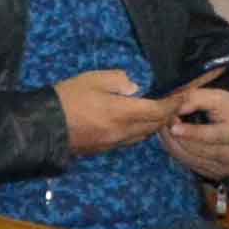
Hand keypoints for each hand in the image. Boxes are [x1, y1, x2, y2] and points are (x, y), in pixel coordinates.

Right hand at [55, 66, 176, 155]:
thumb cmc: (68, 98)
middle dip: (168, 114)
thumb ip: (119, 80)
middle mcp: (123, 132)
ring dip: (154, 124)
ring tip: (158, 112)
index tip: (184, 94)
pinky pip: (130, 141)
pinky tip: (136, 123)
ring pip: (144, 135)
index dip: (174, 103)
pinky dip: (140, 131)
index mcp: (122, 112)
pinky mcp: (104, 149)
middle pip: (154, 125)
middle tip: (175, 103)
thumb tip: (135, 88)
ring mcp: (114, 143)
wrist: (44, 126)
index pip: (158, 110)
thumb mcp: (93, 79)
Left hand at [162, 86, 228, 177]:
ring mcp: (225, 169)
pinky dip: (179, 153)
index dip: (190, 132)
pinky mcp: (217, 175)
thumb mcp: (221, 98)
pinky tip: (174, 141)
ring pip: (190, 159)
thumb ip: (197, 98)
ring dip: (173, 144)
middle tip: (161, 122)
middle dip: (175, 136)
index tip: (172, 126)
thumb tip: (174, 106)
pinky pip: (191, 165)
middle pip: (196, 149)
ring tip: (164, 129)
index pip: (211, 136)